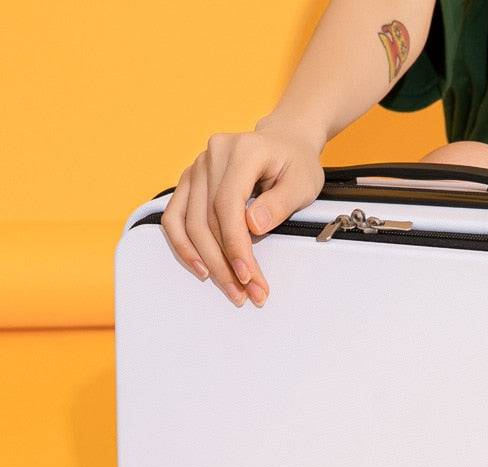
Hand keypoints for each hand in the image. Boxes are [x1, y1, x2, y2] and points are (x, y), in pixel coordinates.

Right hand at [161, 117, 325, 306]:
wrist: (285, 143)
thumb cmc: (296, 163)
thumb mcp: (302, 183)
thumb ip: (279, 204)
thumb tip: (252, 225)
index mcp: (242, 151)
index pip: (228, 204)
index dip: (235, 245)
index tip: (248, 275)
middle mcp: (214, 155)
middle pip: (207, 218)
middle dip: (226, 262)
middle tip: (246, 293)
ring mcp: (198, 167)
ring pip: (189, 222)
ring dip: (207, 260)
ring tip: (231, 288)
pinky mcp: (190, 181)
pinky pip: (175, 216)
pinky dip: (183, 245)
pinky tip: (200, 268)